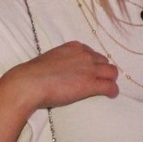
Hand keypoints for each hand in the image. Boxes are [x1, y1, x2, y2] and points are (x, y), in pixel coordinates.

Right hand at [4, 41, 119, 110]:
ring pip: (111, 72)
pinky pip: (110, 86)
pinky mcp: (90, 84)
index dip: (94, 63)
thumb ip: (62, 61)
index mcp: (74, 47)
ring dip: (110, 79)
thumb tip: (62, 71)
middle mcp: (84, 55)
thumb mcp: (51, 59)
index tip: (92, 70)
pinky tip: (111, 95)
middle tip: (100, 80)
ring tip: (107, 87)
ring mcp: (89, 69)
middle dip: (104, 70)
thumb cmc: (34, 74)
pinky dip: (112, 91)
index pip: (92, 53)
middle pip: (104, 61)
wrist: (30, 83)